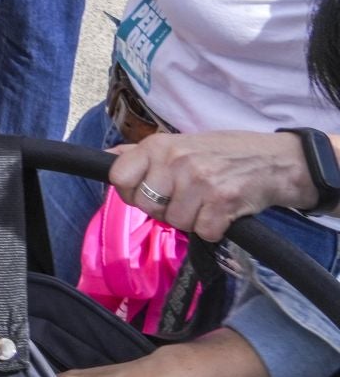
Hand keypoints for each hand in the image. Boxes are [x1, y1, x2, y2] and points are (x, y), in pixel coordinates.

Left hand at [107, 131, 316, 241]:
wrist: (272, 159)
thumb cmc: (219, 153)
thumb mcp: (177, 143)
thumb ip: (140, 153)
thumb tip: (104, 156)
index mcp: (158, 145)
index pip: (118, 176)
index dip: (130, 192)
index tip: (146, 193)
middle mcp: (175, 161)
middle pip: (147, 206)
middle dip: (164, 211)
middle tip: (185, 199)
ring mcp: (199, 181)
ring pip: (175, 222)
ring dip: (191, 221)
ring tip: (205, 203)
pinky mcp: (222, 202)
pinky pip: (203, 232)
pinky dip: (213, 229)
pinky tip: (221, 213)